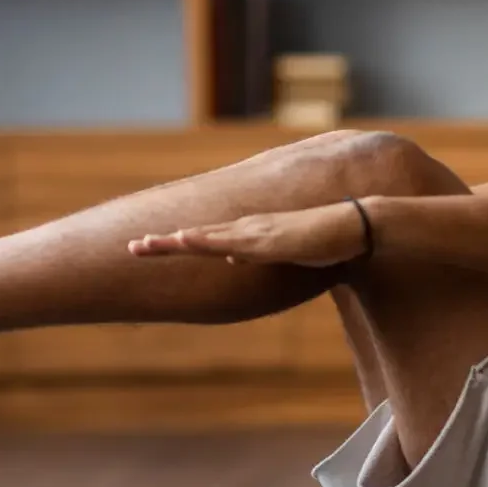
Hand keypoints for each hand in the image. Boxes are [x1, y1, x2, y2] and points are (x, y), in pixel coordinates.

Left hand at [128, 201, 366, 267]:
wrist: (355, 227)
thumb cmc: (327, 242)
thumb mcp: (283, 256)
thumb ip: (256, 255)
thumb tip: (230, 259)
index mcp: (249, 237)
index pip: (206, 242)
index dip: (178, 245)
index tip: (152, 247)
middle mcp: (246, 231)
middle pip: (197, 237)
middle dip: (164, 244)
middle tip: (131, 247)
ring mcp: (253, 233)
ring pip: (204, 238)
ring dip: (172, 243)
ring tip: (142, 246)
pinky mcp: (264, 238)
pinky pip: (226, 242)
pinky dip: (201, 241)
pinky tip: (180, 240)